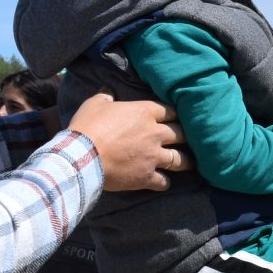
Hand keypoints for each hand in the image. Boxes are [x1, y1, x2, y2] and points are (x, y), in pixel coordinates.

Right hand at [66, 93, 190, 191]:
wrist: (81, 157)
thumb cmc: (87, 127)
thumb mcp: (94, 104)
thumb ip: (105, 96)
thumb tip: (108, 90)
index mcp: (144, 112)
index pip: (171, 110)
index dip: (176, 113)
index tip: (178, 117)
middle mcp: (155, 134)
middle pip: (182, 133)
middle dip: (187, 136)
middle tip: (190, 139)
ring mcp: (153, 157)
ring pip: (180, 159)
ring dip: (186, 161)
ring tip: (190, 162)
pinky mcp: (147, 177)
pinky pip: (164, 181)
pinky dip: (165, 182)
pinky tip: (164, 182)